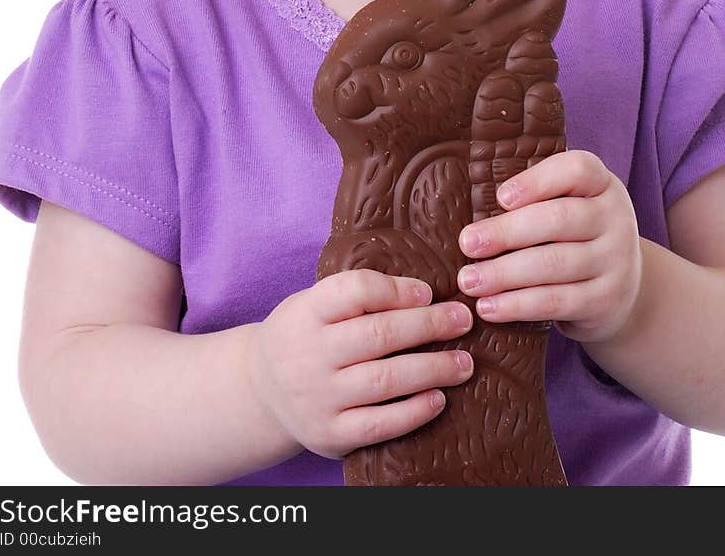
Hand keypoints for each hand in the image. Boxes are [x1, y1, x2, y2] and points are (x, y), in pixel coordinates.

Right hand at [245, 270, 473, 460]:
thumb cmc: (304, 335)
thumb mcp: (313, 303)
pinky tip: (438, 398)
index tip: (428, 292)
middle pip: (379, 335)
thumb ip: (358, 296)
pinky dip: (414, 412)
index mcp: (306, 313)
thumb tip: (426, 292)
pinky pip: (379, 424)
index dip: (397, 290)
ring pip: (385, 381)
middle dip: (429, 326)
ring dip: (433, 369)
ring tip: (464, 363)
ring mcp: (318, 398)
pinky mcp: (329, 434)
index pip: (355, 291)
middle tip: (463, 320)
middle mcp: (309, 354)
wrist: (260, 392)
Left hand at [456, 150, 642, 343]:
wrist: (624, 292)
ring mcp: (615, 261)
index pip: (577, 170)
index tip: (500, 197)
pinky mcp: (606, 300)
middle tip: (467, 243)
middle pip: (558, 219)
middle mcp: (615, 219)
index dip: (537, 181)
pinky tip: (489, 307)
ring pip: (554, 264)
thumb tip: (472, 207)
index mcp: (603, 184)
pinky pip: (556, 302)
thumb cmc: (577, 237)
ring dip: (504, 273)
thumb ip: (537, 199)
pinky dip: (517, 305)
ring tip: (469, 280)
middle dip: (506, 232)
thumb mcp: (572, 206)